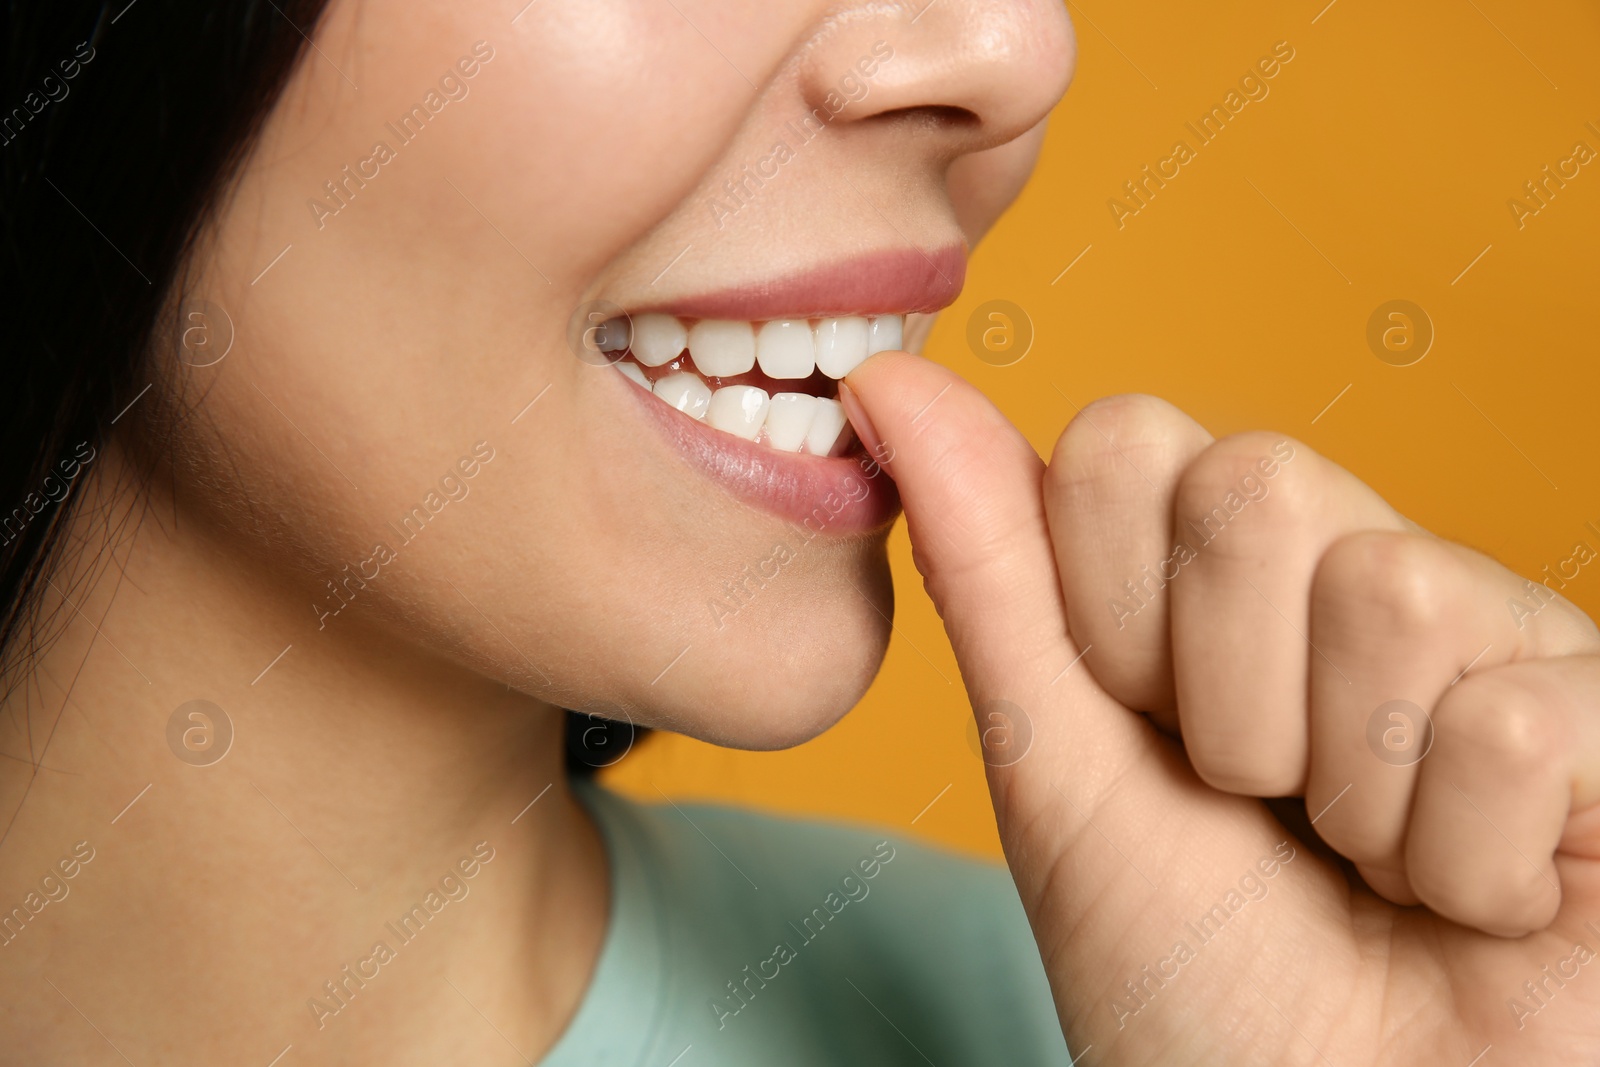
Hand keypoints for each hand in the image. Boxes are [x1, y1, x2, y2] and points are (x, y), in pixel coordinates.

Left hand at [844, 353, 1599, 1064]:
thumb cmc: (1189, 983)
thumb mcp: (1056, 767)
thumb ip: (988, 568)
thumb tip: (884, 379)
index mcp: (1221, 577)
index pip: (1132, 440)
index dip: (1108, 607)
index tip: (1140, 728)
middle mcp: (1360, 574)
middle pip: (1256, 483)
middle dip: (1221, 698)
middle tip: (1258, 805)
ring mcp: (1499, 637)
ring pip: (1390, 592)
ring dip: (1346, 790)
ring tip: (1371, 865)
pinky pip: (1507, 719)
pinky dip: (1461, 862)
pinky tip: (1480, 903)